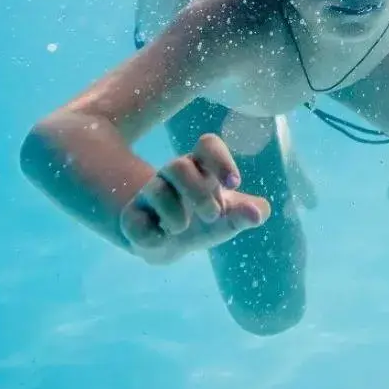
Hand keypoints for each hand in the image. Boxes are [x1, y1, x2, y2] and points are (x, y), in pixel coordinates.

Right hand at [120, 134, 270, 263]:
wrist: (170, 244)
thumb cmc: (205, 221)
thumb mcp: (230, 219)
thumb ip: (248, 213)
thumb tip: (257, 214)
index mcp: (201, 168)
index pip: (207, 144)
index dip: (220, 160)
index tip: (234, 184)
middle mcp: (173, 175)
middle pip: (178, 165)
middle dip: (198, 193)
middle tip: (213, 216)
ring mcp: (149, 194)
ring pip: (155, 191)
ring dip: (176, 216)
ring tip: (183, 229)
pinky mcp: (132, 217)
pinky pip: (134, 221)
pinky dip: (152, 235)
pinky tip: (162, 239)